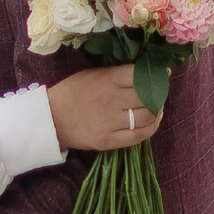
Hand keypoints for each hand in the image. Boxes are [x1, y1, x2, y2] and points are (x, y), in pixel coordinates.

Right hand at [48, 62, 163, 156]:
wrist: (51, 118)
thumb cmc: (73, 91)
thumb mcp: (93, 74)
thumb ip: (117, 74)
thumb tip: (144, 72)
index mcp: (107, 80)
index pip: (140, 75)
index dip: (155, 74)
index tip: (162, 73)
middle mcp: (112, 100)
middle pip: (148, 97)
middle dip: (158, 94)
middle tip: (159, 92)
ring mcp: (110, 123)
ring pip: (147, 117)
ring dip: (156, 112)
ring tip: (156, 108)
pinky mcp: (108, 141)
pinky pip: (138, 137)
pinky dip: (150, 128)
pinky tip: (150, 122)